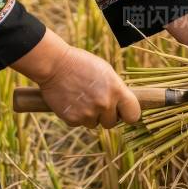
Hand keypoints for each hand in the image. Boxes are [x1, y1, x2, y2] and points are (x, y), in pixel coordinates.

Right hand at [15, 34, 140, 128]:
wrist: (54, 65)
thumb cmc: (82, 64)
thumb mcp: (106, 72)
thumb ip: (117, 90)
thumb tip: (123, 106)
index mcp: (116, 90)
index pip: (133, 115)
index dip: (128, 115)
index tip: (123, 113)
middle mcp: (104, 104)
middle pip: (112, 123)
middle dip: (106, 115)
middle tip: (96, 101)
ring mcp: (88, 113)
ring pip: (94, 124)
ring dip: (90, 116)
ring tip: (81, 98)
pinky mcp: (72, 119)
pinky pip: (79, 123)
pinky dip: (76, 115)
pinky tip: (71, 101)